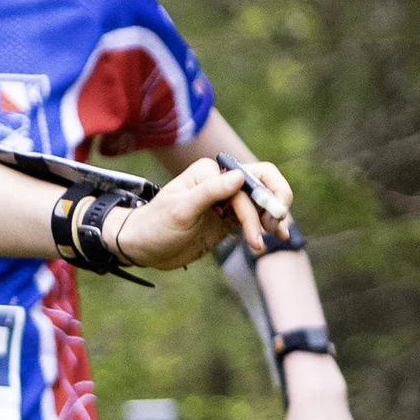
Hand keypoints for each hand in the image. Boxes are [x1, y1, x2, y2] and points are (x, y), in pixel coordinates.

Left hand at [112, 155, 291, 272]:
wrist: (142, 247)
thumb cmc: (155, 225)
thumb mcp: (181, 209)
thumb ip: (210, 192)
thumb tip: (239, 177)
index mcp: (210, 172)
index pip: (249, 178)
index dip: (264, 197)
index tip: (268, 221)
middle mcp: (221, 183)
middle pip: (261, 187)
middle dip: (273, 207)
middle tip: (277, 230)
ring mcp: (226, 203)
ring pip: (261, 205)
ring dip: (272, 220)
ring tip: (277, 239)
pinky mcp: (227, 222)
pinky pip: (253, 221)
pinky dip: (264, 228)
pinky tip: (272, 240)